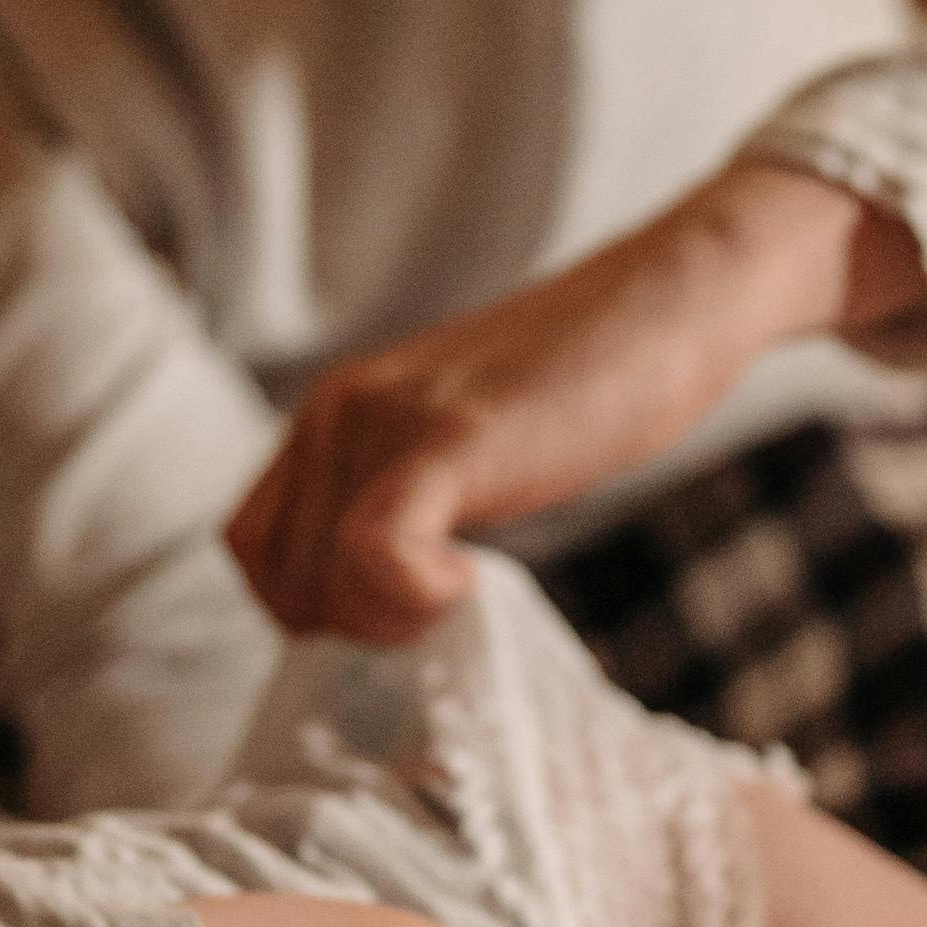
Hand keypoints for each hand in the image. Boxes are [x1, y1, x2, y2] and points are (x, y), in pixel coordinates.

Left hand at [227, 164, 920, 644]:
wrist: (672, 301)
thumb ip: (398, 495)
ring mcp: (387, 418)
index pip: (255, 550)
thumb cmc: (585, 386)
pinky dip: (413, 594)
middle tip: (445, 603)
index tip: (402, 606)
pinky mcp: (448, 436)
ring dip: (391, 618)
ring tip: (465, 586)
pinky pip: (374, 548)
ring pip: (320, 581)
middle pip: (284, 582)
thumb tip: (369, 600)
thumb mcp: (459, 444)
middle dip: (360, 626)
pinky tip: (471, 579)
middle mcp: (338, 410)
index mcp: (332, 414)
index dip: (319, 607)